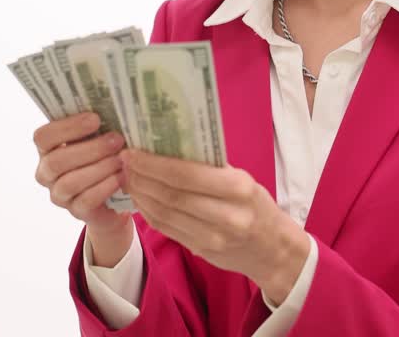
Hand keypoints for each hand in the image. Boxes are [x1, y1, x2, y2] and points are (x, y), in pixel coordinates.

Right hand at [33, 111, 130, 236]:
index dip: (67, 127)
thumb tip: (112, 108)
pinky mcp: (76, 211)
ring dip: (98, 168)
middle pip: (56, 161)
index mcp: (47, 149)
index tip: (95, 118)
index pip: (43, 137)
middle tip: (116, 139)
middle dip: (89, 149)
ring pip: (70, 182)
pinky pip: (86, 201)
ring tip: (121, 159)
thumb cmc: (103, 157)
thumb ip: (95, 127)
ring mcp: (59, 195)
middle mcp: (46, 173)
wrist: (114, 195)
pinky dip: (105, 187)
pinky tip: (120, 177)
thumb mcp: (96, 138)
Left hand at [120, 148, 309, 303]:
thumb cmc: (257, 206)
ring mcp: (212, 237)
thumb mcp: (243, 180)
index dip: (154, 163)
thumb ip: (210, 168)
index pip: (186, 174)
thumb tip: (168, 147)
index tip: (134, 151)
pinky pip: (166, 229)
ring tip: (129, 177)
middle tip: (125, 161)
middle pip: (171, 194)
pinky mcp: (200, 250)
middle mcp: (226, 215)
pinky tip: (140, 197)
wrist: (273, 250)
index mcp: (238, 188)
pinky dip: (148, 211)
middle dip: (142, 176)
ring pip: (163, 213)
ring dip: (140, 193)